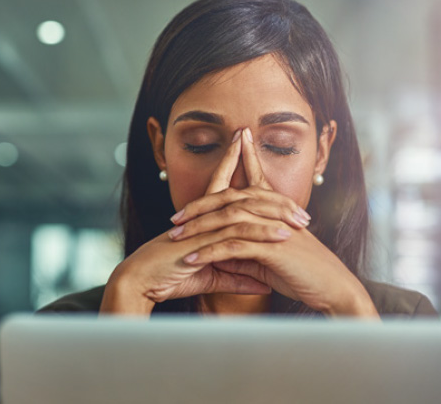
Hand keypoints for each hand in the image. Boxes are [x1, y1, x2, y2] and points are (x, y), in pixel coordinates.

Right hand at [100, 130, 302, 314]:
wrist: (140, 282)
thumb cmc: (168, 277)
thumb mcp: (210, 277)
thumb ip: (238, 277)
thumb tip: (263, 282)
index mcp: (203, 220)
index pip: (224, 188)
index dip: (240, 170)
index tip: (257, 158)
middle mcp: (204, 217)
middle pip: (241, 195)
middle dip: (271, 195)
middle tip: (298, 203)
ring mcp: (202, 227)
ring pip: (243, 212)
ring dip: (274, 214)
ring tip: (300, 219)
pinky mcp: (201, 242)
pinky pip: (235, 235)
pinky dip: (259, 234)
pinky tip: (281, 236)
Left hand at [172, 127, 377, 317]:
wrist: (334, 289)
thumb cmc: (305, 275)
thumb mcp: (269, 261)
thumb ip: (245, 252)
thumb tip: (218, 252)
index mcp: (275, 211)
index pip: (247, 186)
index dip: (227, 176)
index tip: (196, 191)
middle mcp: (273, 213)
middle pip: (228, 199)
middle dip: (198, 207)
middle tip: (174, 217)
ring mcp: (273, 228)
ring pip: (227, 220)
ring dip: (197, 229)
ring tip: (175, 237)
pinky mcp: (271, 247)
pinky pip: (232, 246)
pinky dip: (209, 252)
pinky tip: (191, 260)